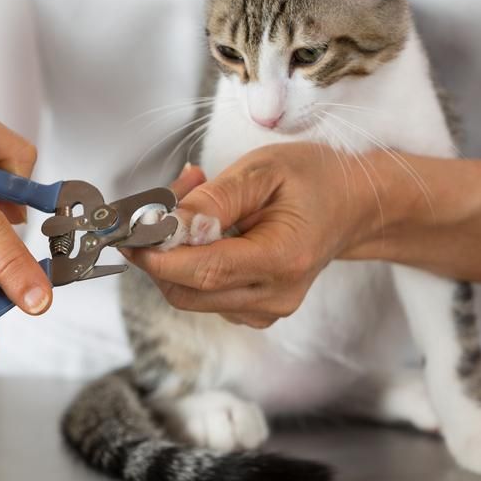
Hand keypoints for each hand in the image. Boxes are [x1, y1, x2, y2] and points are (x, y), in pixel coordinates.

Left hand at [127, 143, 381, 327]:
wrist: (352, 205)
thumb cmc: (313, 179)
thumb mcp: (264, 169)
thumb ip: (215, 199)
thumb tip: (168, 225)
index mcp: (283, 259)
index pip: (204, 271)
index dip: (158, 256)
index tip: (128, 232)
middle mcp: (275, 296)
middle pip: (188, 293)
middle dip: (159, 252)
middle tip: (161, 203)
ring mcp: (267, 310)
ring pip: (191, 295)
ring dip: (175, 254)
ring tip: (194, 201)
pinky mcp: (256, 310)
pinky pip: (206, 295)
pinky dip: (192, 263)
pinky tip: (209, 228)